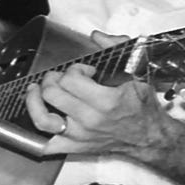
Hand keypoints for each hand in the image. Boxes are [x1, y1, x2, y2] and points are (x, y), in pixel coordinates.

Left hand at [23, 32, 172, 159]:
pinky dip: (35, 135)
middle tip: (60, 78)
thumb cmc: (144, 108)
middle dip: (53, 80)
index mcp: (107, 102)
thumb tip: (98, 36)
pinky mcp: (75, 147)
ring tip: (35, 92)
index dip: (74, 69)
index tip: (84, 71)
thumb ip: (118, 49)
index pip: (71, 79)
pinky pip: (46, 146)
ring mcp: (80, 136)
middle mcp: (90, 120)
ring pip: (42, 119)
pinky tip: (38, 120)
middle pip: (53, 94)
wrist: (150, 137)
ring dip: (34, 102)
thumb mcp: (138, 74)